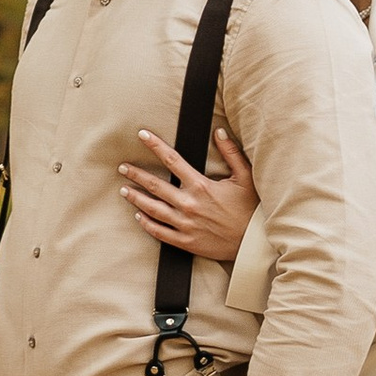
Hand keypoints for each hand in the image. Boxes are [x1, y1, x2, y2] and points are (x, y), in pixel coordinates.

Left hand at [118, 119, 258, 262]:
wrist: (253, 243)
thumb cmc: (250, 209)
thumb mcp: (245, 177)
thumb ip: (231, 153)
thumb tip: (219, 132)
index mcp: (200, 186)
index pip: (172, 160)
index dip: (155, 146)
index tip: (142, 135)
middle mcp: (188, 204)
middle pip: (155, 185)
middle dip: (136, 174)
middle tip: (123, 167)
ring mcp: (185, 224)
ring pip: (152, 209)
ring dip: (136, 198)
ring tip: (124, 190)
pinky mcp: (185, 241)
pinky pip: (159, 232)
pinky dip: (146, 224)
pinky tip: (138, 216)